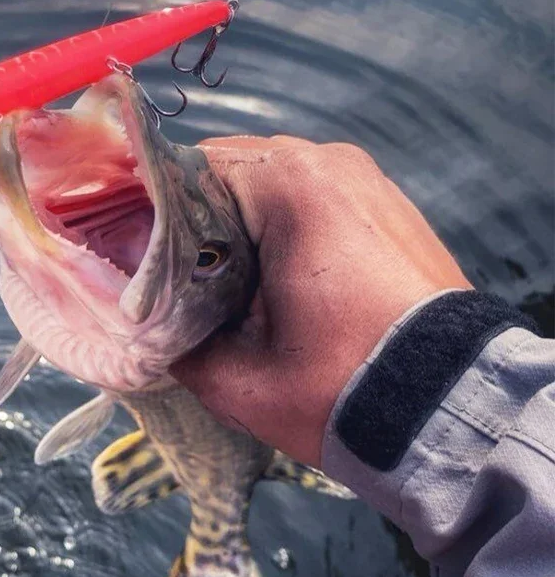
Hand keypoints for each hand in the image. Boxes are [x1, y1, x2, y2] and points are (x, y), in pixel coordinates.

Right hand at [170, 136, 471, 466]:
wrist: (451, 414)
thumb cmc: (340, 389)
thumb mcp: (234, 378)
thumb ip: (170, 342)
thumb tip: (145, 324)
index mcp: (287, 185)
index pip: (183, 170)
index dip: (145, 212)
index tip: (126, 255)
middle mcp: (329, 163)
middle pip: (225, 174)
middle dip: (191, 222)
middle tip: (169, 278)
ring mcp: (365, 179)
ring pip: (267, 186)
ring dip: (236, 225)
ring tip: (220, 284)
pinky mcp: (386, 204)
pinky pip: (311, 199)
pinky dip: (280, 228)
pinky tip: (270, 279)